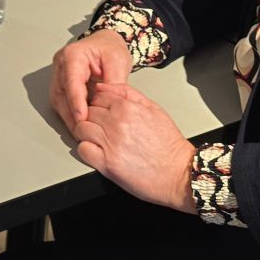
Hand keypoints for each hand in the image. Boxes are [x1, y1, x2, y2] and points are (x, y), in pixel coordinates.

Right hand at [50, 29, 130, 130]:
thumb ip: (113, 83)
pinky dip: (70, 115)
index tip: (81, 117)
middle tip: (84, 131)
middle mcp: (61, 65)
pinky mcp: (61, 85)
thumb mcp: (118, 61)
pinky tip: (80, 125)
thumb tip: (108, 104)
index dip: (76, 101)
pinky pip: (62, 103)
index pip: (71, 80)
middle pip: (60, 93)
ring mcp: (58, 75)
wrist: (105, 44)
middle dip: (71, 114)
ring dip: (69, 117)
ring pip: (58, 100)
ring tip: (83, 132)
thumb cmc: (110, 49)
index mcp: (73, 55)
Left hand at [71, 82, 195, 213]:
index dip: (99, 105)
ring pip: (81, 128)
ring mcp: (109, 143)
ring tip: (100, 140)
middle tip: (103, 129)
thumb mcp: (152, 108)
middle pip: (87, 112)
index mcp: (126, 107)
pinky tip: (98, 151)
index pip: (97, 97)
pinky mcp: (106, 163)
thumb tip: (103, 86)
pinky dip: (87, 150)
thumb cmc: (168, 143)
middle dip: (92, 118)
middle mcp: (115, 123)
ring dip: (87, 133)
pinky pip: (83, 149)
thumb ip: (126, 93)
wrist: (178, 172)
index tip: (104, 114)